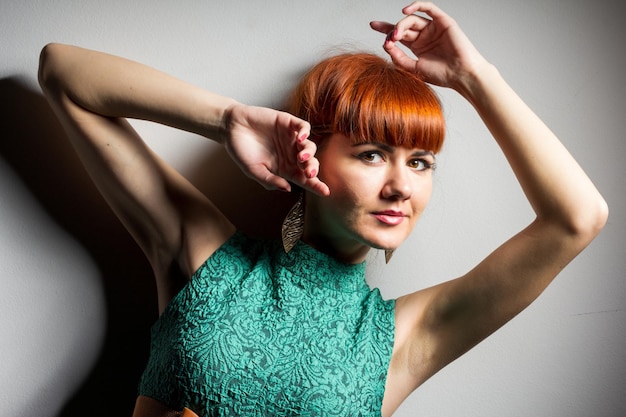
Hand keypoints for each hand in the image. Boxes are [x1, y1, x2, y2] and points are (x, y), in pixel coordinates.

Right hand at [222, 103, 329, 196]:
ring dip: (309, 153)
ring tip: (300, 156)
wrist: (230, 127)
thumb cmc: (241, 150)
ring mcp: (291, 138)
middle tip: (309, 173)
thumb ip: (269, 180)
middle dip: (313, 169)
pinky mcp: (288, 122)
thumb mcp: (253, 170)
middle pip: (310, 163)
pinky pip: (303, 127)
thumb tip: (287, 189)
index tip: (325, 191)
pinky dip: (305, 132)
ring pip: (310, 146)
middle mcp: (291, 154)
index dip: (315, 185)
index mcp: (284, 168)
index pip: (303, 179)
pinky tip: (300, 137)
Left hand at [370, 2, 486, 89]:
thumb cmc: (441, 75)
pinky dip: (417, 6)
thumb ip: (399, 59)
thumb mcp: (414, 69)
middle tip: (389, 39)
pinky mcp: (443, 22)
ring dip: (401, 25)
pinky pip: (429, 8)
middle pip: (403, 26)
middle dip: (391, 30)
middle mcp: (424, 36)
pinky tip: (405, 11)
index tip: (372, 25)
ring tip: (396, 35)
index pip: (398, 35)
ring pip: (413, 19)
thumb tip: (385, 46)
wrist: (461, 75)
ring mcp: (433, 28)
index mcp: (418, 47)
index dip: (385, 29)